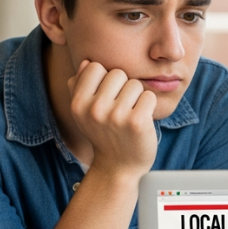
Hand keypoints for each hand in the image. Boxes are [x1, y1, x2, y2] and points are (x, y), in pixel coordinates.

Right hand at [66, 60, 157, 177]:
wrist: (118, 167)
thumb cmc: (103, 133)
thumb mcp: (84, 111)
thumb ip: (80, 85)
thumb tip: (86, 61)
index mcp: (78, 103)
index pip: (95, 67)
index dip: (105, 79)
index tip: (106, 97)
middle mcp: (94, 109)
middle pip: (118, 73)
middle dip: (123, 87)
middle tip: (120, 109)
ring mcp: (116, 116)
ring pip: (135, 84)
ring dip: (137, 97)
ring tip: (130, 115)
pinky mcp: (137, 123)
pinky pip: (149, 96)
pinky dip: (149, 106)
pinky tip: (141, 120)